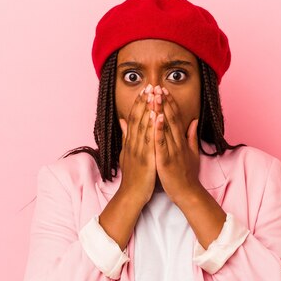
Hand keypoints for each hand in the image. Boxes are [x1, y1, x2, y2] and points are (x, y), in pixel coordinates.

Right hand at [118, 84, 156, 205]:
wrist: (132, 195)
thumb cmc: (133, 175)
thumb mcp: (127, 153)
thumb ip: (126, 136)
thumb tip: (123, 121)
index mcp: (131, 142)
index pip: (134, 118)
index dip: (139, 103)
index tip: (145, 90)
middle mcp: (133, 144)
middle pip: (138, 118)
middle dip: (144, 102)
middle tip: (150, 85)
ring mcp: (139, 151)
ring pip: (144, 126)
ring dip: (149, 109)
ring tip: (154, 95)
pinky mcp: (146, 159)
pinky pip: (150, 140)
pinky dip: (153, 127)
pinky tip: (157, 116)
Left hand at [152, 86, 200, 204]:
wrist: (187, 193)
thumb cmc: (187, 174)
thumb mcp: (192, 153)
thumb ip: (191, 136)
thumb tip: (193, 121)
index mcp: (181, 141)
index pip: (176, 118)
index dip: (170, 103)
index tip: (163, 90)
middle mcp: (178, 143)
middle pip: (171, 119)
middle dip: (164, 102)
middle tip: (157, 87)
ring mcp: (173, 150)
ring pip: (166, 127)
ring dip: (161, 110)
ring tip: (155, 96)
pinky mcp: (166, 160)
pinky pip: (161, 142)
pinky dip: (159, 129)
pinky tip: (155, 117)